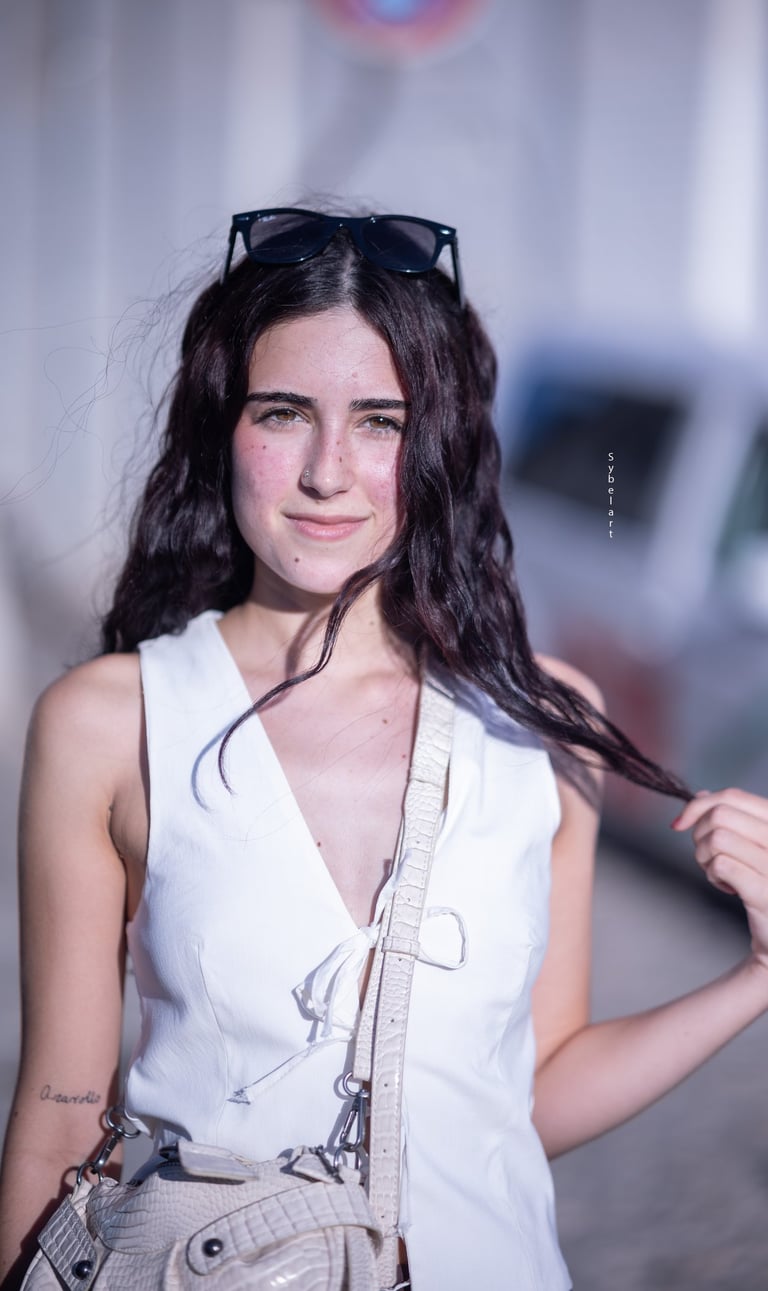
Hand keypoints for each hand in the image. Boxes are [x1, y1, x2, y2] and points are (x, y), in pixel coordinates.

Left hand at [672, 788, 767, 968]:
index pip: (733, 796)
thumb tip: (701, 795)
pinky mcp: (765, 892)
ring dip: (706, 857)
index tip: (680, 824)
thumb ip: (735, 819)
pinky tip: (728, 888)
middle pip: (720, 815)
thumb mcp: (755, 845)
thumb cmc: (765, 885)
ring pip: (717, 838)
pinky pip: (721, 865)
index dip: (699, 805)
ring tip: (721, 873)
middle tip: (708, 857)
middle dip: (700, 834)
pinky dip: (714, 875)